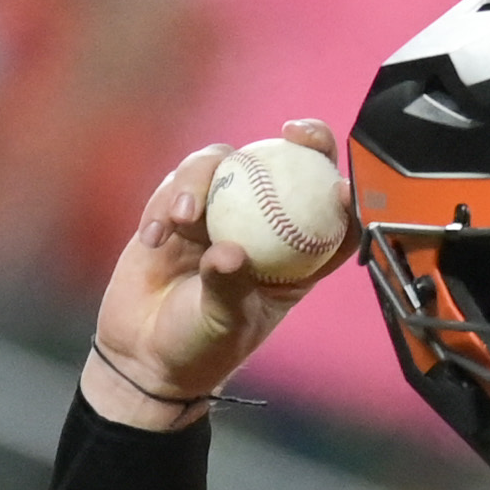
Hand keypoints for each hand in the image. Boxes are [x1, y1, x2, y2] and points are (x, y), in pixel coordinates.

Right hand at [80, 120, 342, 428]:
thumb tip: (228, 252)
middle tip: (290, 134)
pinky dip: (165, 204)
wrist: (144, 355)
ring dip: (201, 180)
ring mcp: (220, 213)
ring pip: (224, 166)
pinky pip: (177, 185)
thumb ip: (228, 286)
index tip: (341, 180)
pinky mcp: (178, 208)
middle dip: (298, 140)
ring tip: (182, 218)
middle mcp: (261, 227)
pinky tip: (154, 238)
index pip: (330, 215)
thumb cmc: (201, 348)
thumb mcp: (225, 324)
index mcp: (292, 259)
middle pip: (287, 167)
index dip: (346, 189)